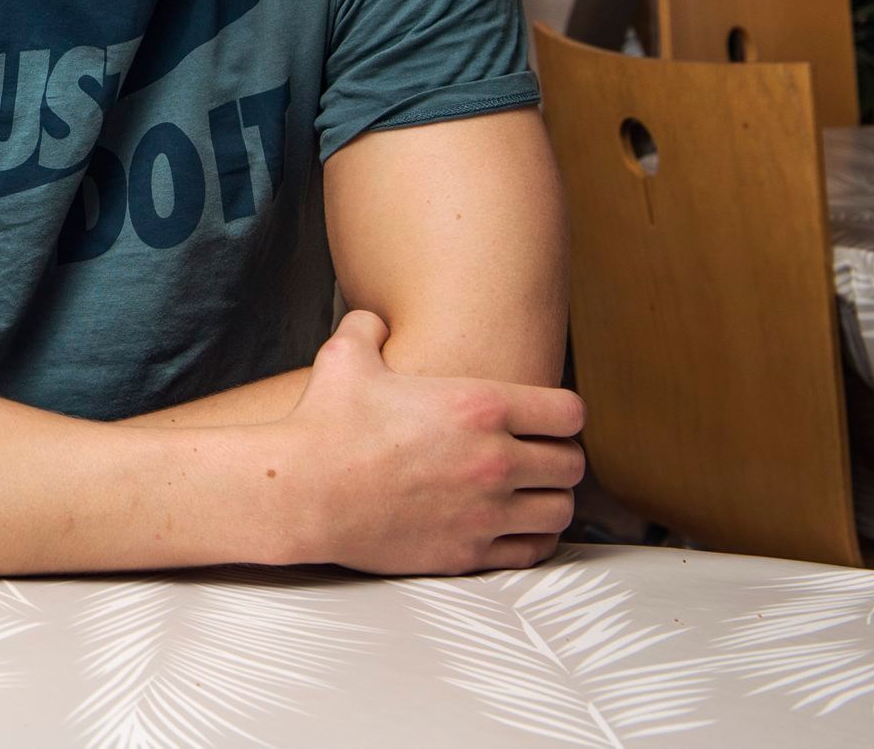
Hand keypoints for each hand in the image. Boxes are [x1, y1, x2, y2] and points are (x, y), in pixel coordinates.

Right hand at [281, 309, 584, 574]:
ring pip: (560, 511)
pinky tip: (514, 527)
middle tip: (537, 456)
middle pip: (572, 464)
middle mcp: (494, 460)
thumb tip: (374, 320)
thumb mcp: (346, 356)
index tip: (544, 417)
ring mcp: (484, 512)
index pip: (569, 412)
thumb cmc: (322, 423)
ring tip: (530, 494)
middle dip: (558, 457)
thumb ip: (370, 328)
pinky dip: (531, 539)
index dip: (562, 412)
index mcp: (478, 407)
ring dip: (549, 500)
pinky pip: (532, 551)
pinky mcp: (468, 552)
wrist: (300, 491)